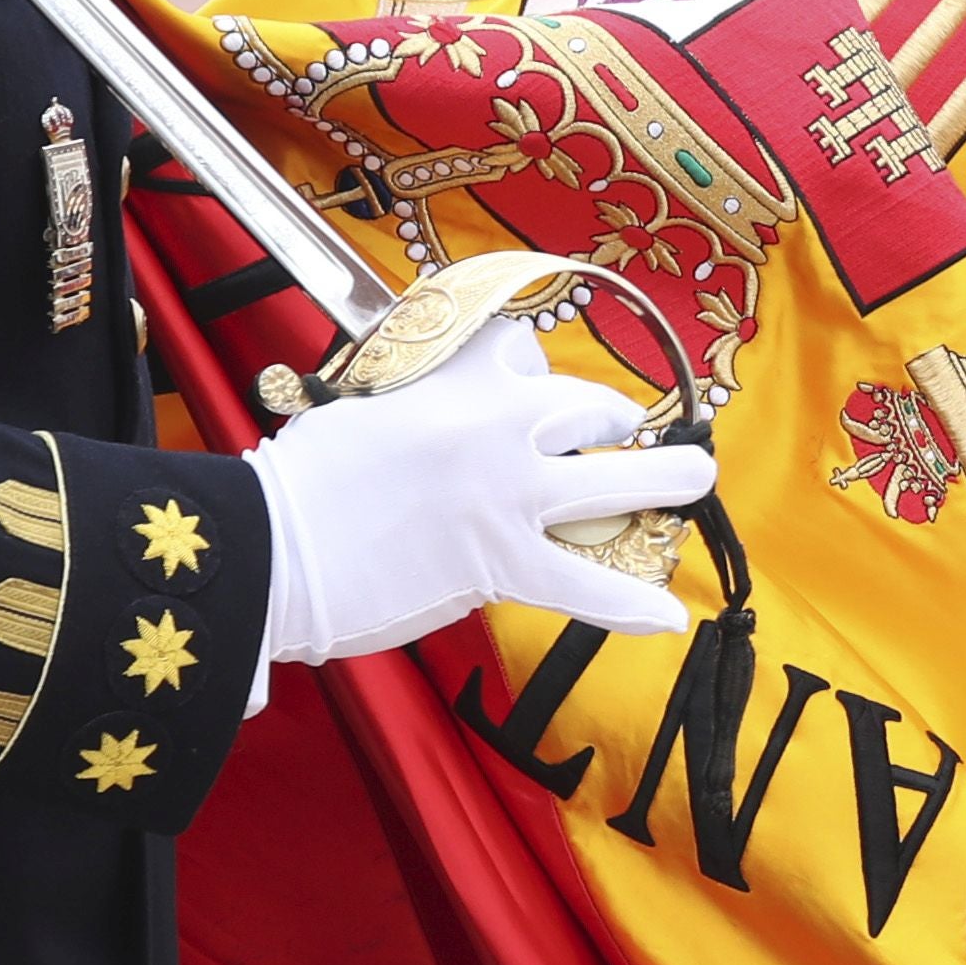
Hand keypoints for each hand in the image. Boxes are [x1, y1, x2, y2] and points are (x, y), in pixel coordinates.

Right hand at [251, 328, 716, 663]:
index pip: (518, 348)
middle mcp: (496, 428)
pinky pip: (586, 586)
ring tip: (695, 481)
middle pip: (589, 406)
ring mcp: (509, 496)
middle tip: (618, 431)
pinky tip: (665, 616)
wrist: (270, 546)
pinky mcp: (504, 563)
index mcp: (452, 381)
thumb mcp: (359, 410)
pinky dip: (629, 606)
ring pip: (617, 482)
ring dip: (667, 481)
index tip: (529, 380)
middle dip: (612, 419)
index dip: (530, 366)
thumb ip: (414, 409)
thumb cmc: (297, 483)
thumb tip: (431, 422)